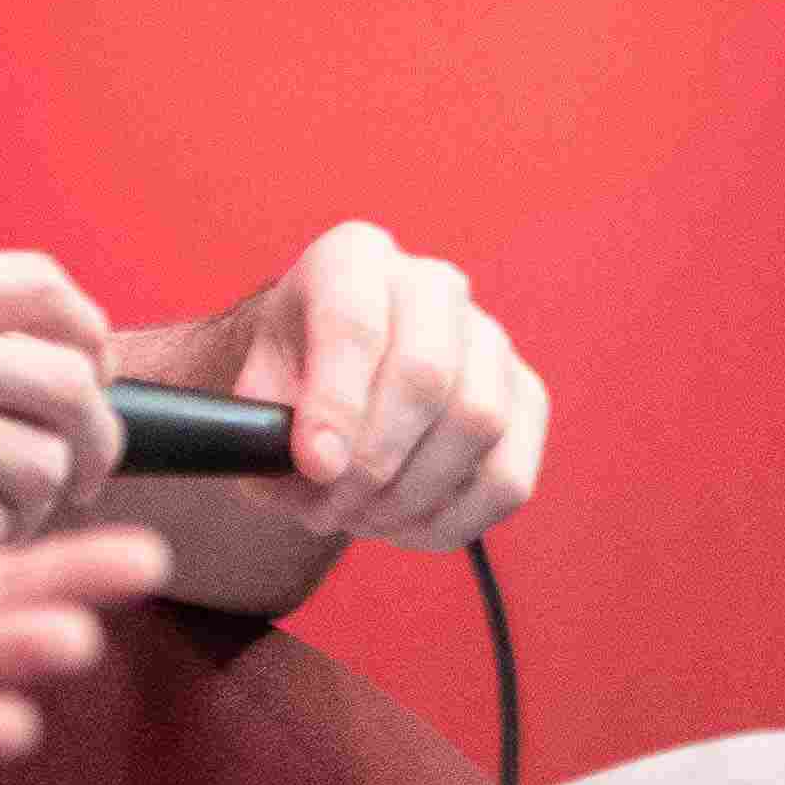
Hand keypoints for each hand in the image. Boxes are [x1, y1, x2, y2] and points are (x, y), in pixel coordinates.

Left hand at [202, 226, 546, 547]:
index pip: (357, 323)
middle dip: (377, 460)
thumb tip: (314, 467)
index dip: (337, 403)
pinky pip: (509, 475)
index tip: (315, 466)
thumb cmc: (295, 376)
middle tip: (333, 508)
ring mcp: (491, 340)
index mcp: (355, 259)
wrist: (336, 376)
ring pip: (479, 424)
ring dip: (414, 495)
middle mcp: (433, 286)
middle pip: (427, 375)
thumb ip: (268, 422)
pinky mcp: (527, 399)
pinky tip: (406, 525)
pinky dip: (454, 518)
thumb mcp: (257, 384)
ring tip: (361, 519)